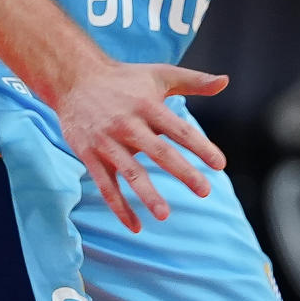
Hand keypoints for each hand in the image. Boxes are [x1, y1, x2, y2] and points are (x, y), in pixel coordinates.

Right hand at [53, 60, 230, 231]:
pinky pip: (106, 186)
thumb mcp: (159, 74)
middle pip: (159, 152)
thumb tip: (226, 81)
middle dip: (183, 172)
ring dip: (147, 195)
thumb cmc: (124, 78)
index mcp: (148, 106)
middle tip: (205, 191)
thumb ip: (194, 81)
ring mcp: (107, 141)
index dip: (200, 146)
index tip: (220, 165)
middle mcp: (128, 124)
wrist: (73, 78)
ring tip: (165, 215)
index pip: (179, 129)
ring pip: (130, 172)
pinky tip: (136, 226)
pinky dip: (119, 207)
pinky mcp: (89, 155)